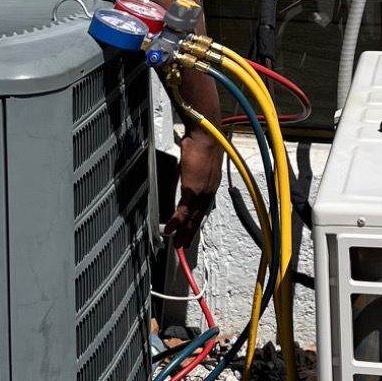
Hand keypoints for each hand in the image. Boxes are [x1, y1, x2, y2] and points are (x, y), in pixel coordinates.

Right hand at [163, 126, 222, 248]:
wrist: (205, 136)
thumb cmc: (200, 144)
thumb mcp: (193, 163)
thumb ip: (188, 176)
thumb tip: (181, 182)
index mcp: (210, 186)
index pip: (203, 209)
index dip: (196, 221)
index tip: (191, 230)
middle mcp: (209, 192)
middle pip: (199, 218)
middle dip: (191, 233)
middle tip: (184, 245)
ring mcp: (202, 193)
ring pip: (192, 218)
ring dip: (184, 232)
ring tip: (177, 243)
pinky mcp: (193, 190)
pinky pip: (183, 211)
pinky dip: (176, 222)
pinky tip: (170, 229)